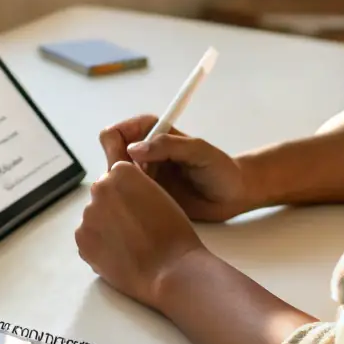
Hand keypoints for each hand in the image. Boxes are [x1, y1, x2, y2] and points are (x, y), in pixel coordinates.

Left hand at [75, 161, 205, 308]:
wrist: (170, 270)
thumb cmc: (173, 231)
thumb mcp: (158, 194)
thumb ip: (135, 187)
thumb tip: (120, 195)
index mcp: (121, 172)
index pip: (117, 175)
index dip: (129, 193)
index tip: (140, 208)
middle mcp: (100, 188)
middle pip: (103, 194)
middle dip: (113, 208)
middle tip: (133, 228)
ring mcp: (88, 215)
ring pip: (94, 217)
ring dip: (105, 227)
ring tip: (128, 245)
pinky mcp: (81, 240)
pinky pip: (88, 238)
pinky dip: (99, 245)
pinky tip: (119, 255)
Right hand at [99, 114, 248, 221]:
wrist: (233, 196)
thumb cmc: (220, 169)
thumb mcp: (199, 151)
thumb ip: (168, 145)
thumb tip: (133, 150)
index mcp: (151, 132)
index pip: (116, 132)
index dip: (116, 147)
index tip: (131, 162)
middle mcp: (142, 153)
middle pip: (109, 157)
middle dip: (117, 171)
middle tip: (141, 183)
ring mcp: (142, 176)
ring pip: (113, 181)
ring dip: (123, 190)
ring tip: (149, 198)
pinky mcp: (145, 197)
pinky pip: (124, 200)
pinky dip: (128, 204)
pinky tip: (146, 211)